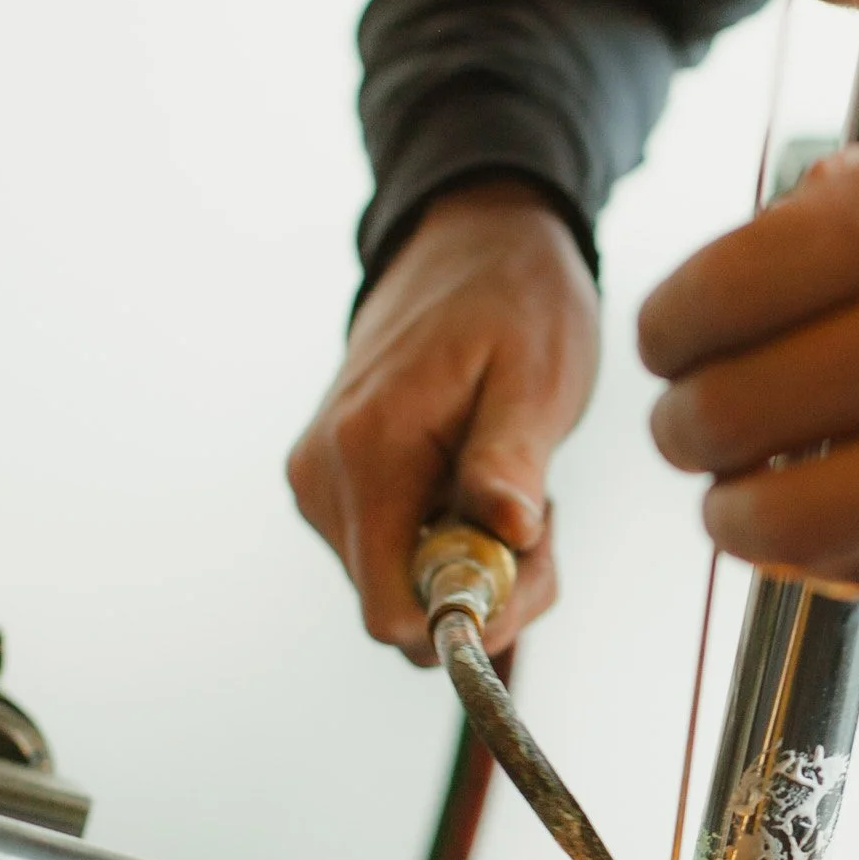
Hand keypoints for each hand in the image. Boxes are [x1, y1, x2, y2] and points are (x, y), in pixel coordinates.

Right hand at [288, 181, 598, 659]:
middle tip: (540, 516)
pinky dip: (445, 544)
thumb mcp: (537, 375)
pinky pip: (388, 557)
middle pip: (398, 610)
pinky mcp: (329, 484)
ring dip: (469, 565)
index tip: (532, 556)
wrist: (470, 244)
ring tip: (510, 484)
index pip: (393, 614)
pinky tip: (478, 485)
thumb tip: (506, 535)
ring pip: (397, 589)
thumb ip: (510, 459)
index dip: (472, 615)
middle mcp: (322, 478)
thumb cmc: (516, 303)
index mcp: (367, 452)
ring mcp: (318, 483)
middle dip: (484, 588)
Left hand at [638, 97, 858, 593]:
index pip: (732, 282)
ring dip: (741, 516)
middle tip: (693, 423)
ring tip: (743, 498)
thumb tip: (769, 240)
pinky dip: (840, 562)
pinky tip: (837, 530)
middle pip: (738, 408)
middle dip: (688, 424)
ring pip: (795, 520)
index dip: (673, 324)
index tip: (672, 339)